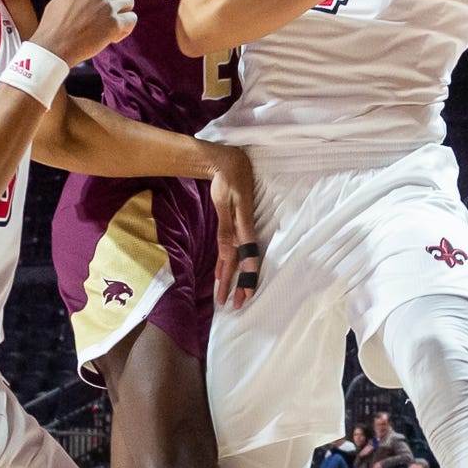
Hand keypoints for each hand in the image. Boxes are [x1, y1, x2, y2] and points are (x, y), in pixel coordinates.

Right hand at [36, 0, 138, 62]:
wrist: (53, 47)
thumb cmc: (53, 28)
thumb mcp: (59, 1)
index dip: (100, 1)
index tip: (93, 14)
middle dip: (114, 3)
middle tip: (106, 19)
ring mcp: (107, 7)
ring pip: (129, 1)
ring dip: (123, 13)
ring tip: (113, 26)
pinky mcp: (114, 23)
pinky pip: (131, 19)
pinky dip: (126, 28)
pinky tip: (114, 37)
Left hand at [205, 143, 262, 308]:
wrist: (228, 162)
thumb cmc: (227, 180)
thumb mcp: (224, 203)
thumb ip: (227, 229)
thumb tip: (229, 252)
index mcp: (243, 227)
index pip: (247, 257)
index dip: (246, 277)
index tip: (245, 295)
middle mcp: (243, 231)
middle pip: (241, 263)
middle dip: (237, 285)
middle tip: (234, 305)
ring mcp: (240, 229)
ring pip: (236, 258)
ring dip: (231, 277)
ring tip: (227, 296)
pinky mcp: (234, 226)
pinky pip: (231, 249)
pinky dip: (225, 262)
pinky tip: (221, 273)